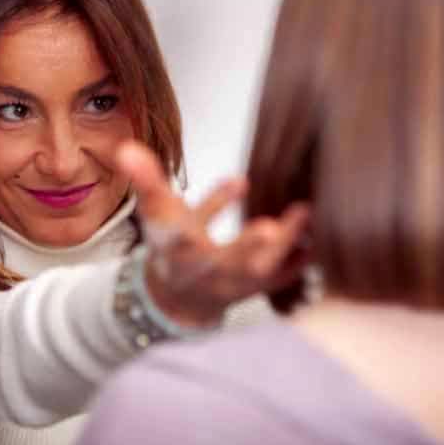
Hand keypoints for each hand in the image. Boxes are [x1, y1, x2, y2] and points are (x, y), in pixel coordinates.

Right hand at [115, 140, 309, 327]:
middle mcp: (208, 271)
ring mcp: (235, 285)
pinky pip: (281, 278)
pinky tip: (316, 236)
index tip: (229, 190)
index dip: (204, 212)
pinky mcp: (258, 289)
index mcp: (180, 251)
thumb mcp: (156, 214)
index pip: (183, 235)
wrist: (180, 297)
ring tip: (304, 213)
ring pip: (260, 270)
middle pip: (228, 260)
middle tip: (271, 227)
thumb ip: (146, 181)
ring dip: (284, 245)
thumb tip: (126, 148)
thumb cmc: (172, 247)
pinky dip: (298, 261)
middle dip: (248, 247)